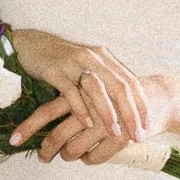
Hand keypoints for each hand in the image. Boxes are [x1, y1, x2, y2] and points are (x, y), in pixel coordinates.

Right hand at [6, 30, 156, 164]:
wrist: (32, 44)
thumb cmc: (63, 62)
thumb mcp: (88, 68)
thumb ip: (104, 82)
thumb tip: (124, 108)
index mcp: (104, 58)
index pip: (131, 82)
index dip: (141, 104)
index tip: (148, 126)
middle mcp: (93, 58)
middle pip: (119, 86)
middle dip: (130, 113)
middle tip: (137, 135)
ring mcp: (74, 63)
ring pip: (97, 88)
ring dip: (108, 112)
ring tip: (115, 133)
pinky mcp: (55, 70)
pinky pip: (71, 90)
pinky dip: (80, 107)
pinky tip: (87, 124)